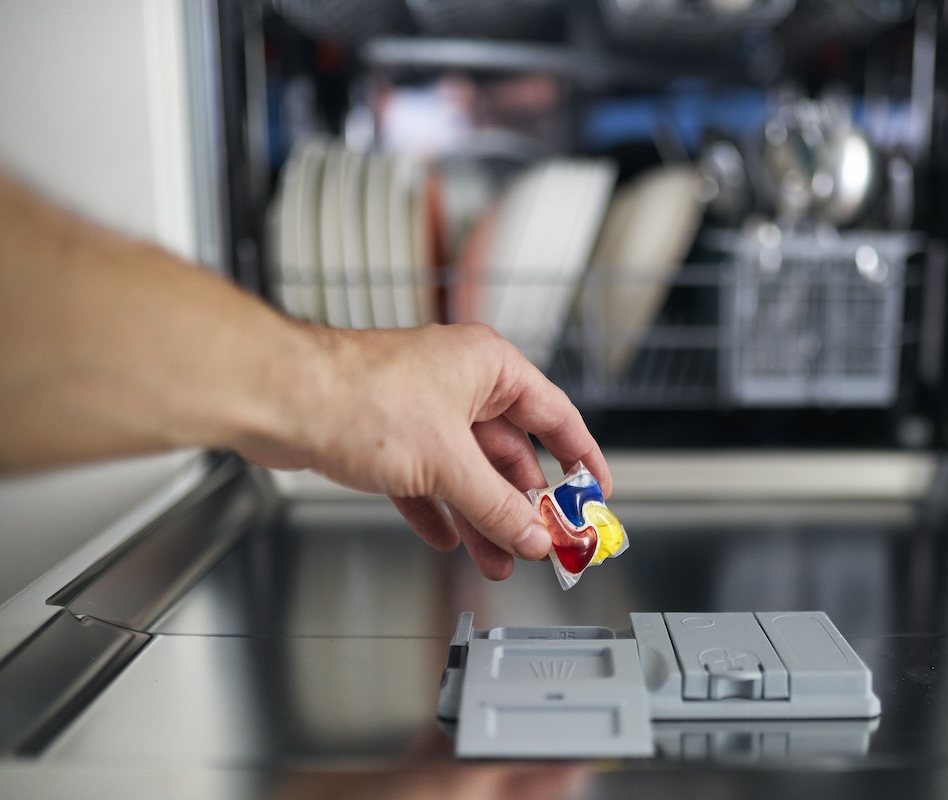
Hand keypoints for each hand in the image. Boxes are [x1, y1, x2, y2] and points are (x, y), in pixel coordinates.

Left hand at [238, 322, 611, 579]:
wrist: (280, 398)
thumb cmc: (357, 396)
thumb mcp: (447, 462)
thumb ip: (497, 505)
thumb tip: (532, 535)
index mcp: (488, 368)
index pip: (555, 415)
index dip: (581, 457)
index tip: (595, 492)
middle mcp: (459, 383)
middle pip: (510, 452)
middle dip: (524, 503)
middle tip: (544, 542)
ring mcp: (423, 410)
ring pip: (468, 472)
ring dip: (485, 517)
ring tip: (500, 559)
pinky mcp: (388, 437)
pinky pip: (429, 481)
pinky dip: (440, 511)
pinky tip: (448, 539)